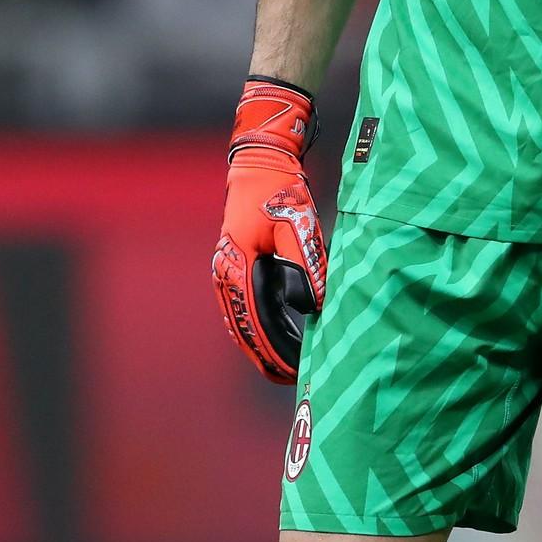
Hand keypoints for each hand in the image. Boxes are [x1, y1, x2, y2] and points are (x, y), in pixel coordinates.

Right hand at [212, 77, 327, 383]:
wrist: (260, 163)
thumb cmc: (280, 191)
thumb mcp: (298, 226)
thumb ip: (306, 265)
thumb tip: (315, 305)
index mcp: (238, 266)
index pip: (255, 322)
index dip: (273, 350)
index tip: (292, 370)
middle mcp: (227, 272)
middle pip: (243, 328)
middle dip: (265, 356)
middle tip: (291, 379)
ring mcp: (227, 268)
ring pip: (242, 319)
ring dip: (261, 344)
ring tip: (286, 365)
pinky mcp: (236, 263)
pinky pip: (245, 304)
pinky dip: (260, 324)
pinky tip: (279, 335)